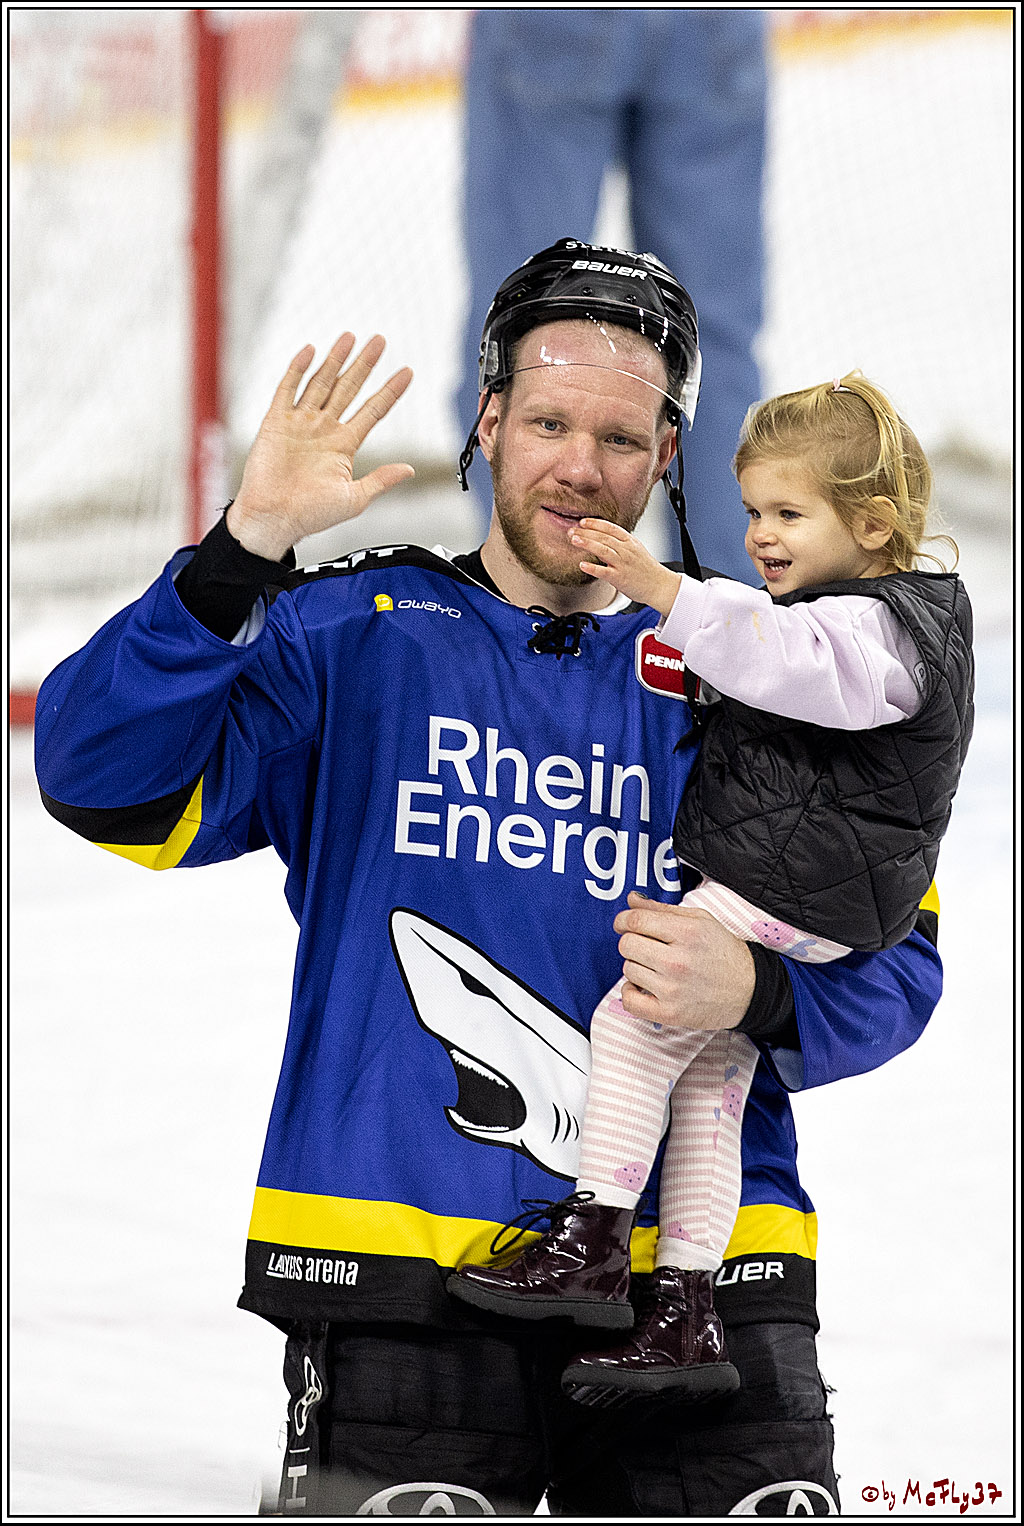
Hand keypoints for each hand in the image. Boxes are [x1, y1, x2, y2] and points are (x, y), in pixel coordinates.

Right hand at [227, 334, 413, 560]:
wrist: (274, 520)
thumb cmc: (312, 515)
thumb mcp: (355, 499)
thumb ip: (381, 480)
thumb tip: (409, 469)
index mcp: (344, 445)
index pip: (373, 411)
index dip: (390, 392)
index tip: (408, 372)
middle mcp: (324, 429)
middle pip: (349, 389)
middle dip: (364, 365)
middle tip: (380, 340)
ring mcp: (300, 423)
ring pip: (321, 383)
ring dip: (335, 360)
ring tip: (350, 337)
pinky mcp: (276, 422)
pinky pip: (287, 390)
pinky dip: (297, 370)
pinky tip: (310, 351)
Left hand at [570, 519, 681, 615]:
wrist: (660, 586)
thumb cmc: (647, 570)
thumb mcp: (636, 550)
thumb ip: (620, 544)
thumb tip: (602, 539)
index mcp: (630, 542)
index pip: (610, 528)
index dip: (596, 523)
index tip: (583, 522)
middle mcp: (626, 550)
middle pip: (603, 537)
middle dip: (586, 532)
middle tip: (571, 531)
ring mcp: (623, 564)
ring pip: (603, 550)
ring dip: (587, 543)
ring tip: (574, 540)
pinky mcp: (620, 578)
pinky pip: (604, 572)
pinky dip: (592, 568)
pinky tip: (582, 565)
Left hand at [614, 892, 754, 1030]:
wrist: (749, 990)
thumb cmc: (724, 953)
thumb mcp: (700, 920)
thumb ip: (663, 909)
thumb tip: (632, 900)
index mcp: (687, 933)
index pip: (636, 920)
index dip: (623, 920)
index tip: (623, 923)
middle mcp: (678, 961)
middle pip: (627, 944)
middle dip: (632, 941)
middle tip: (646, 946)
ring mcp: (672, 989)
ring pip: (628, 969)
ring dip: (636, 966)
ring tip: (655, 967)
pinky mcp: (670, 1012)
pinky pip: (630, 1001)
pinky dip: (630, 992)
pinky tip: (643, 986)